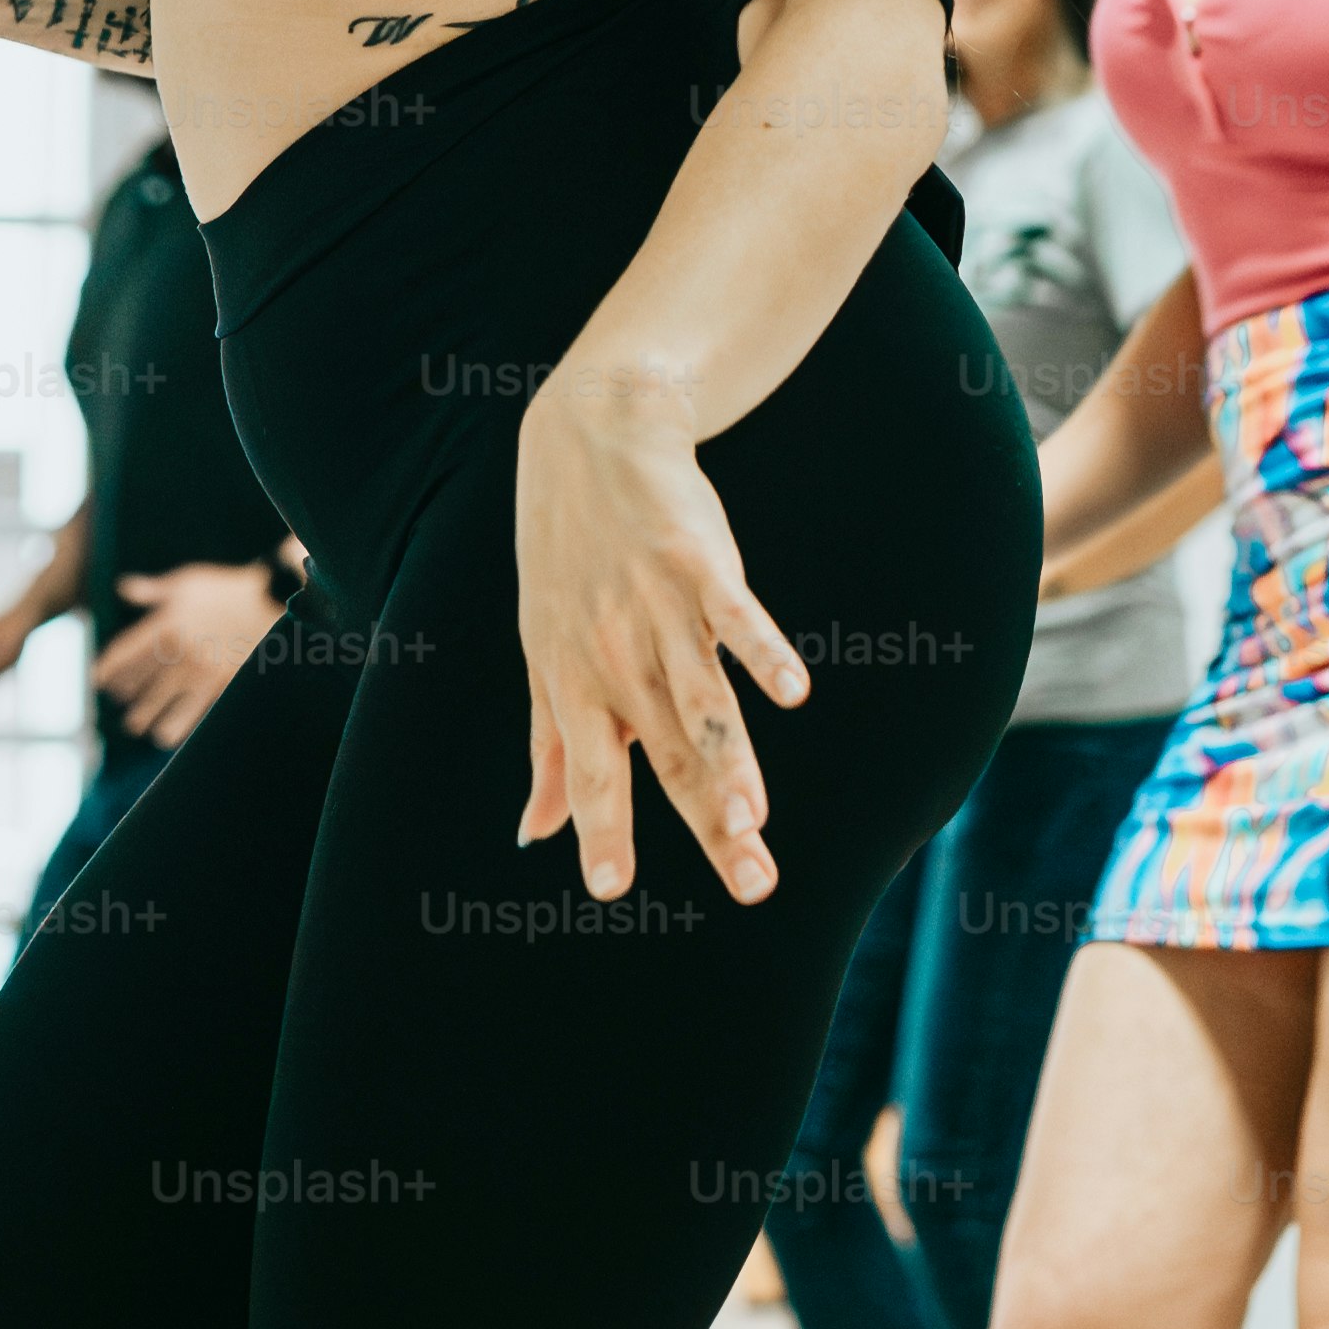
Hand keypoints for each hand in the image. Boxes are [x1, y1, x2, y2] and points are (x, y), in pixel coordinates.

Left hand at [98, 561, 282, 746]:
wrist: (272, 603)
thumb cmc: (227, 590)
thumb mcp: (187, 582)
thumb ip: (153, 590)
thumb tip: (123, 588)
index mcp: (164, 624)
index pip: (124, 653)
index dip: (107, 669)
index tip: (98, 679)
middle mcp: (176, 652)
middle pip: (138, 681)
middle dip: (125, 694)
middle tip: (120, 700)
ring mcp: (197, 672)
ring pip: (158, 704)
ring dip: (143, 716)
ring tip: (136, 724)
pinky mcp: (218, 686)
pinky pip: (188, 715)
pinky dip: (173, 728)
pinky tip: (164, 736)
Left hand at [512, 367, 808, 903]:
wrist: (588, 441)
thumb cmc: (568, 562)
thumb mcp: (544, 655)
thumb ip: (552, 749)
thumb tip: (535, 834)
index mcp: (575, 684)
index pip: (592, 771)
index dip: (601, 827)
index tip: (611, 888)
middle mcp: (614, 656)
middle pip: (670, 753)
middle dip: (707, 823)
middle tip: (753, 884)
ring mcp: (656, 609)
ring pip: (701, 699)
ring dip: (731, 761)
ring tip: (754, 821)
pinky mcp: (698, 563)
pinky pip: (734, 615)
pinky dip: (762, 653)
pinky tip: (792, 694)